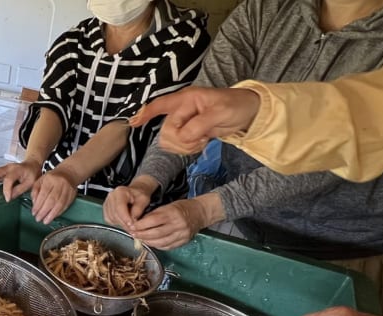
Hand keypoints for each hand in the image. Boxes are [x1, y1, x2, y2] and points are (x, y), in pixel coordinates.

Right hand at [0, 160, 42, 200]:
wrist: (32, 165)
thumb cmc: (32, 174)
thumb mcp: (30, 183)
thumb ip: (20, 190)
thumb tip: (10, 197)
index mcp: (17, 170)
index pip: (9, 179)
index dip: (7, 190)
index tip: (7, 199)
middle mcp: (9, 167)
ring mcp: (4, 168)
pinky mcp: (2, 171)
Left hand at [30, 168, 77, 223]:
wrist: (68, 174)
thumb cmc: (52, 178)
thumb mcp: (40, 180)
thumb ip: (35, 191)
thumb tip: (34, 204)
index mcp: (50, 179)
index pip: (43, 194)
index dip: (38, 205)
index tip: (34, 212)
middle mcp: (59, 184)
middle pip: (52, 200)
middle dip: (44, 211)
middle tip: (38, 219)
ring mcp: (67, 190)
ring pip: (60, 204)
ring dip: (52, 214)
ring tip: (46, 221)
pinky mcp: (72, 195)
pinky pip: (65, 206)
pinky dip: (59, 213)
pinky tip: (53, 216)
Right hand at [103, 178, 156, 228]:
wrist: (135, 194)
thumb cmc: (138, 195)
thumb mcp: (144, 200)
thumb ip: (138, 209)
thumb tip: (133, 219)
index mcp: (120, 192)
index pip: (120, 207)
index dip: (125, 217)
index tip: (131, 224)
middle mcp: (112, 196)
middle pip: (115, 214)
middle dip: (124, 223)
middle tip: (133, 227)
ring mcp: (107, 203)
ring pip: (112, 218)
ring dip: (121, 223)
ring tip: (130, 222)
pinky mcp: (106, 209)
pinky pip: (109, 220)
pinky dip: (117, 222)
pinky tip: (123, 220)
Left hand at [129, 194, 222, 249]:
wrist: (199, 213)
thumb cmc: (182, 207)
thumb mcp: (168, 206)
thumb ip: (155, 214)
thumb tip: (139, 223)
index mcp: (173, 213)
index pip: (154, 220)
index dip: (141, 225)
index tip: (132, 226)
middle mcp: (178, 225)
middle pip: (156, 233)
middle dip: (142, 235)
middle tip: (133, 234)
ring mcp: (182, 234)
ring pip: (161, 242)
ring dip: (148, 242)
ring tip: (140, 239)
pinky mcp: (183, 241)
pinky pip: (168, 246)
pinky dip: (157, 246)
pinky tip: (151, 243)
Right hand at [130, 87, 260, 154]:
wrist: (249, 114)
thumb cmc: (235, 105)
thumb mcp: (219, 113)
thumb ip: (199, 125)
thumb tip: (182, 137)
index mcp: (186, 99)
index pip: (160, 105)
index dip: (145, 113)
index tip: (132, 123)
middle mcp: (181, 110)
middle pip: (166, 131)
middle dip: (181, 140)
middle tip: (201, 138)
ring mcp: (185, 123)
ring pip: (171, 141)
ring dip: (185, 146)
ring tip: (203, 140)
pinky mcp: (190, 134)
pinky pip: (180, 147)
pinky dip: (189, 149)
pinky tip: (202, 144)